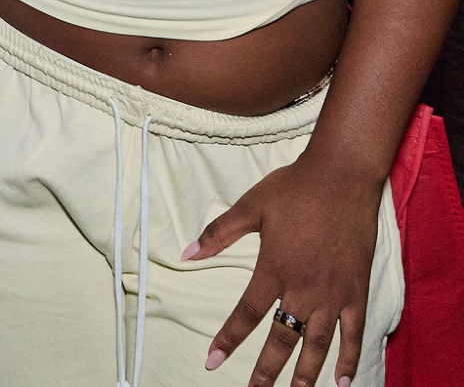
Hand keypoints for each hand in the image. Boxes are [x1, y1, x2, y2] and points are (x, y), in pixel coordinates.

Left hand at [184, 152, 382, 386]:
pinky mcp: (357, 290)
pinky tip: (343, 382)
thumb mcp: (249, 207)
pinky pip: (354, 332)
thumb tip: (185, 254)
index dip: (228, 339)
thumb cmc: (293, 188)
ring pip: (317, 343)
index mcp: (273, 268)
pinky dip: (349, 358)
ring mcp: (333, 292)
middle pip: (282, 337)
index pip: (246, 313)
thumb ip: (217, 234)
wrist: (341, 176)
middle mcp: (303, 287)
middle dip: (267, 369)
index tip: (212, 361)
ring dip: (306, 373)